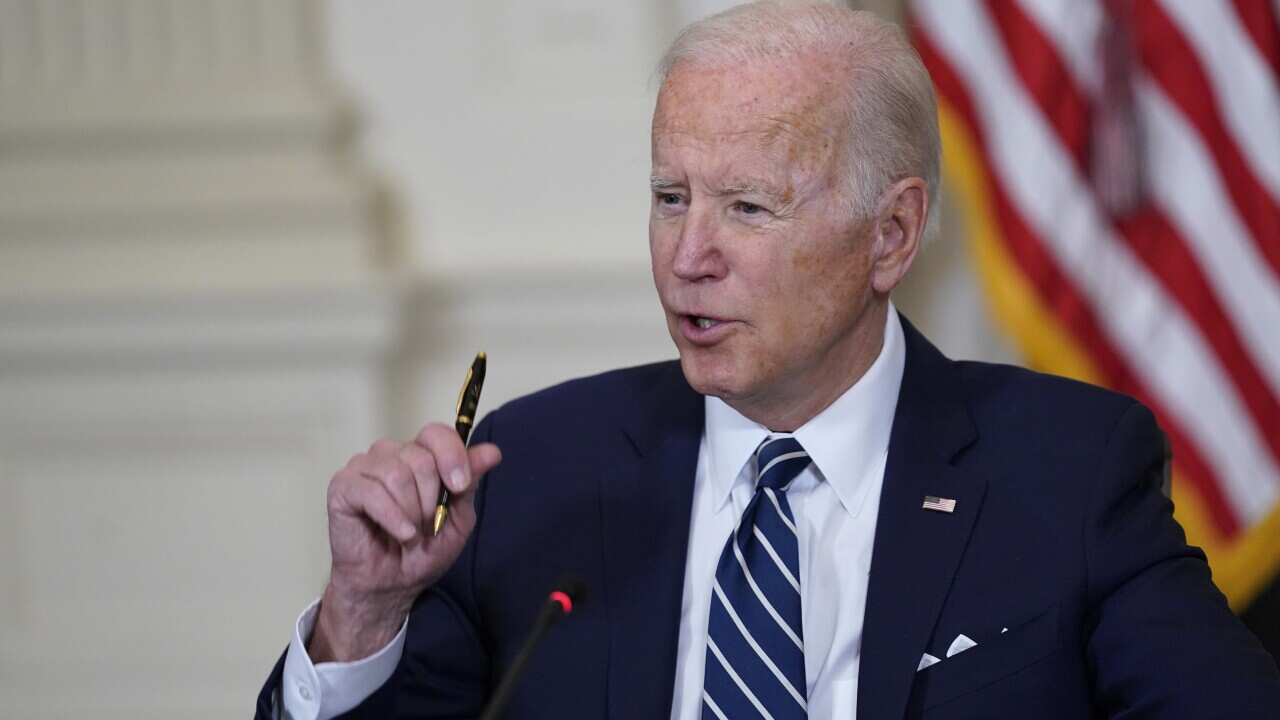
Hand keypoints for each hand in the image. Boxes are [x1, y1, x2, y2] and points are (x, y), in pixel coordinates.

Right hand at [308, 422, 501, 661]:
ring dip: (410, 512)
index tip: (459, 487)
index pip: (436, 434)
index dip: (451, 456)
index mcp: (420, 456)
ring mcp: (364, 467)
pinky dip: (391, 517)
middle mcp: (391, 454)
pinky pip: (371, 491)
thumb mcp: (458, 519)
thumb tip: (492, 452)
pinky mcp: (342, 487)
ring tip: (410, 533)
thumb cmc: (422, 552)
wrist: (390, 585)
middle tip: (425, 525)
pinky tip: (400, 533)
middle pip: (420, 457)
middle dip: (430, 499)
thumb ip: (469, 483)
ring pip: (396, 473)